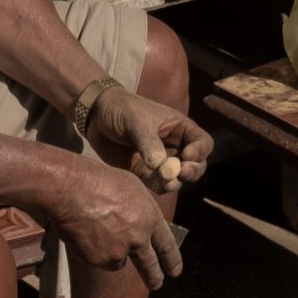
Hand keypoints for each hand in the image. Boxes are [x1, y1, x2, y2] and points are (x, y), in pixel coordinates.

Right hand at [45, 158, 183, 290]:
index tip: (174, 271)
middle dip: (154, 277)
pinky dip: (92, 252)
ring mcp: (118, 251)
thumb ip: (139, 210)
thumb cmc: (99, 180)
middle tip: (156, 284)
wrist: (73, 188)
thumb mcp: (131, 188)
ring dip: (111, 254)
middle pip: (150, 266)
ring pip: (118, 261)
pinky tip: (84, 233)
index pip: (167, 246)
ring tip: (97, 231)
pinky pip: (97, 259)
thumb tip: (139, 222)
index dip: (172, 260)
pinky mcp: (98, 259)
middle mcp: (138, 239)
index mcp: (150, 218)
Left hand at [85, 88, 215, 186]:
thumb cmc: (121, 109)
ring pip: (179, 178)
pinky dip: (160, 187)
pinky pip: (159, 185)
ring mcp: (161, 161)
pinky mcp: (145, 173)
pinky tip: (156, 184)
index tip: (186, 156)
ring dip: (176, 182)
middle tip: (180, 173)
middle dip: (192, 171)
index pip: (202, 142)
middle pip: (196, 165)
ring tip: (167, 181)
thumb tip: (160, 166)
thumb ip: (148, 141)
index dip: (200, 151)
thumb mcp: (136, 120)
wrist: (95, 116)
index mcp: (180, 128)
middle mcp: (175, 146)